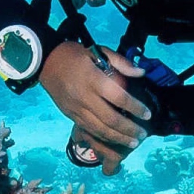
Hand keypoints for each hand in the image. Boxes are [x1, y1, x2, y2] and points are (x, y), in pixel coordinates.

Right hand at [40, 40, 149, 174]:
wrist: (45, 62)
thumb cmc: (74, 55)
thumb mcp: (98, 51)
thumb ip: (121, 62)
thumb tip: (141, 73)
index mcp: (93, 79)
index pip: (119, 98)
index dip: (135, 108)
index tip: (148, 114)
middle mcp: (84, 97)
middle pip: (110, 119)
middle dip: (129, 130)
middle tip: (143, 134)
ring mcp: (76, 108)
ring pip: (99, 129)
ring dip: (118, 138)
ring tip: (133, 142)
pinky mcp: (70, 114)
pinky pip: (89, 130)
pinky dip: (103, 137)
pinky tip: (114, 140)